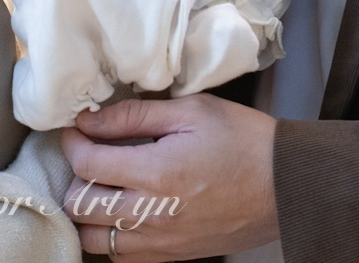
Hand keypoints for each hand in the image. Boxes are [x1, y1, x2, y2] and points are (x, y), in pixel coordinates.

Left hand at [59, 94, 278, 260]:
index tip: (77, 129)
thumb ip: (134, 115)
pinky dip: (110, 237)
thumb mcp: (191, 111)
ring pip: (94, 240)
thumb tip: (90, 120)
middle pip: (80, 206)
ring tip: (103, 186)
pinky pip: (121, 258)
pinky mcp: (174, 256)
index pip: (86, 165)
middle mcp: (153, 214)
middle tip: (91, 155)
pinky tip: (122, 212)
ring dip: (88, 212)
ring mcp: (162, 242)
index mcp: (157, 172)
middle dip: (75, 177)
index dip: (72, 142)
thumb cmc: (244, 140)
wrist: (287, 184)